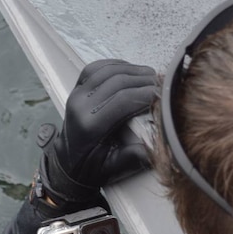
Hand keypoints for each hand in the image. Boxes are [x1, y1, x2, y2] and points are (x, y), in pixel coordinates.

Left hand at [37, 59, 158, 205]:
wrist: (68, 162)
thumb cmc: (92, 167)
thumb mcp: (113, 168)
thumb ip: (134, 156)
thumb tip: (159, 143)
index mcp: (89, 126)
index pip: (123, 99)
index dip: (146, 93)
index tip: (165, 94)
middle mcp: (79, 106)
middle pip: (117, 81)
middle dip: (144, 80)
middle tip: (163, 84)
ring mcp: (76, 94)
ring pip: (108, 70)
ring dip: (133, 70)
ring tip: (152, 77)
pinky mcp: (76, 88)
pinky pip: (97, 67)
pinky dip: (117, 65)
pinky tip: (132, 71)